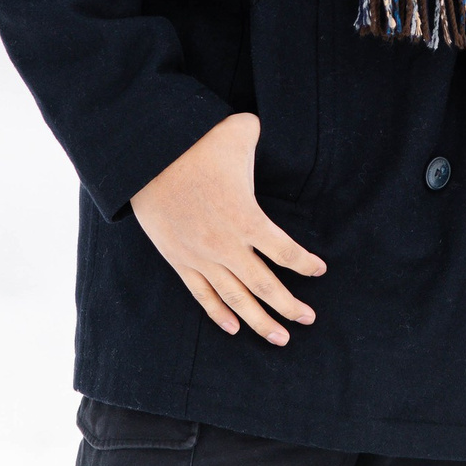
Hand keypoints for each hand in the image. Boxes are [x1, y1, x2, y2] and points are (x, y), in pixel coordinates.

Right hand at [130, 114, 325, 346]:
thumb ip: (259, 134)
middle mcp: (226, 245)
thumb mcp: (239, 132)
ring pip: (236, 298)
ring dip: (260, 321)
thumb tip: (265, 126)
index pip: (285, 252)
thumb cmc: (196, 143)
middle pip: (264, 286)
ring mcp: (200, 256)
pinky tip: (235, 328)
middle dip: (289, 306)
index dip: (305, 264)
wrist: (145, 158)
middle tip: (308, 319)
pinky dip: (219, 313)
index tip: (319, 271)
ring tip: (280, 338)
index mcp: (246, 218)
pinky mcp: (179, 260)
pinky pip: (202, 294)